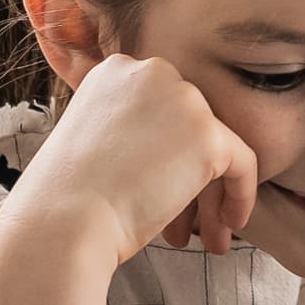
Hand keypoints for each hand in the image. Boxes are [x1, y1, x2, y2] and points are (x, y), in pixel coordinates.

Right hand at [10, 55, 260, 259]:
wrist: (62, 220)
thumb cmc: (66, 197)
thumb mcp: (91, 141)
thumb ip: (128, 130)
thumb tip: (166, 152)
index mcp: (117, 70)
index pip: (162, 110)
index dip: (166, 155)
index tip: (157, 191)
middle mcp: (153, 71)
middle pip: (192, 126)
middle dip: (191, 176)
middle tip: (186, 223)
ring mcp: (183, 98)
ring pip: (217, 146)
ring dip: (212, 193)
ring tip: (207, 235)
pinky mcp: (208, 134)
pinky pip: (242, 163)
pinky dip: (240, 195)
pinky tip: (227, 226)